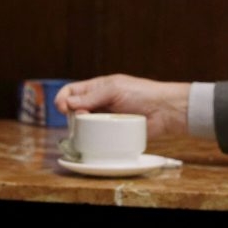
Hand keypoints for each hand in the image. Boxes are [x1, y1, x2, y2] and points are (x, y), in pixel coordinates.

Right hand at [55, 75, 190, 137]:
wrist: (164, 111)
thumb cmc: (141, 94)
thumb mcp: (114, 90)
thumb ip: (91, 96)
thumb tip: (67, 103)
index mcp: (97, 88)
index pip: (72, 91)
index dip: (63, 98)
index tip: (62, 108)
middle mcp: (99, 103)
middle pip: (74, 109)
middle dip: (71, 114)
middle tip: (80, 116)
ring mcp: (105, 119)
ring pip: (84, 124)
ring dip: (81, 127)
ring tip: (87, 127)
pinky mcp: (113, 133)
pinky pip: (97, 137)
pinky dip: (92, 138)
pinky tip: (93, 139)